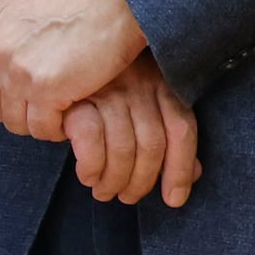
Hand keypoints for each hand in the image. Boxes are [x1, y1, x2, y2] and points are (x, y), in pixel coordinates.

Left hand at [0, 0, 148, 137]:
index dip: (0, 91)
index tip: (26, 88)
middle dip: (18, 109)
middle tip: (47, 103)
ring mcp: (19, 73)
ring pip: (16, 121)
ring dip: (38, 122)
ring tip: (61, 108)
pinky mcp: (48, 89)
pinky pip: (42, 127)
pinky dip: (57, 128)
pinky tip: (73, 113)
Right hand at [61, 62, 201, 208]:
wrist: (58, 55)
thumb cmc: (105, 87)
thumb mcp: (143, 103)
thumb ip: (167, 136)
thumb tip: (195, 174)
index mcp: (162, 84)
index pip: (181, 130)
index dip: (180, 170)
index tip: (173, 199)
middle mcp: (139, 85)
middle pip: (152, 145)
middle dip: (141, 181)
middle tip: (128, 198)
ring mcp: (107, 90)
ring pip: (123, 147)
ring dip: (115, 180)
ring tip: (105, 192)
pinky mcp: (75, 97)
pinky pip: (91, 140)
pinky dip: (91, 166)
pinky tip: (87, 176)